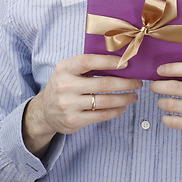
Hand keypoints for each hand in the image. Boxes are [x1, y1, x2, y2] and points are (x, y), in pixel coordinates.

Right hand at [23, 54, 142, 157]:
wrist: (44, 111)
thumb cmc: (63, 85)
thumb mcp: (68, 70)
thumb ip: (88, 64)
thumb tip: (119, 60)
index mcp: (65, 68)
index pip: (89, 61)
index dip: (109, 62)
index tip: (126, 64)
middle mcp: (65, 86)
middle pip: (103, 83)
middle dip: (125, 83)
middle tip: (137, 82)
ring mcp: (69, 105)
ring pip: (105, 101)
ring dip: (124, 98)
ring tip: (134, 95)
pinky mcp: (74, 120)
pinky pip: (101, 115)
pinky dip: (116, 111)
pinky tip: (123, 107)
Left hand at [150, 61, 181, 154]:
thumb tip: (164, 69)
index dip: (173, 68)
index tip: (159, 70)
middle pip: (177, 87)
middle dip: (160, 86)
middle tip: (153, 86)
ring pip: (174, 104)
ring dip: (162, 103)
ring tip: (161, 102)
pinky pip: (177, 122)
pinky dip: (167, 119)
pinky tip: (166, 117)